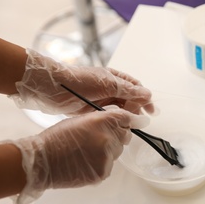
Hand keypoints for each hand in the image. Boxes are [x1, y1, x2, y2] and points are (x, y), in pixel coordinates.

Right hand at [6, 106, 148, 203]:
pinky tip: (86, 162)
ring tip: (87, 152)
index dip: (133, 119)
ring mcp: (106, 158)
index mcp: (101, 122)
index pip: (126, 118)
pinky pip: (109, 166)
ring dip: (108, 150)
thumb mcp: (80, 120)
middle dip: (117, 135)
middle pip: (125, 136)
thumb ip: (101, 119)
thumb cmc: (56, 139)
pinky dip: (101, 164)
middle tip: (100, 138)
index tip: (140, 121)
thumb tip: (118, 119)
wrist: (42, 161)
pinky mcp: (103, 173)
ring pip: (117, 152)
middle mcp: (108, 139)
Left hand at [11, 49, 152, 114]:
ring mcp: (101, 99)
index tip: (151, 111)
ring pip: (120, 109)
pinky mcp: (93, 110)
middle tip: (140, 120)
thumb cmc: (81, 81)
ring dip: (126, 115)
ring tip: (130, 124)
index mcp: (114, 78)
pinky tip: (117, 125)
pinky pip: (109, 115)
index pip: (136, 88)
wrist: (53, 88)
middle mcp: (110, 88)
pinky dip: (115, 120)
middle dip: (137, 109)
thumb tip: (148, 94)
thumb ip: (128, 90)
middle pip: (129, 99)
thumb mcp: (108, 84)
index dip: (145, 99)